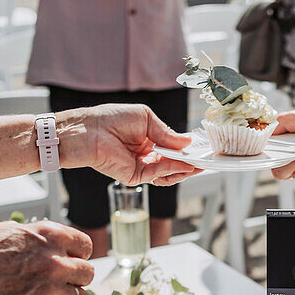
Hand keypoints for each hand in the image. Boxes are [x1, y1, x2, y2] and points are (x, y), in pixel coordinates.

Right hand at [0, 221, 93, 294]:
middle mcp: (54, 261)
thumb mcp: (11, 232)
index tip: (70, 262)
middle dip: (75, 279)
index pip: (85, 246)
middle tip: (60, 284)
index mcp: (49, 235)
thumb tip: (55, 248)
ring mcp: (49, 289)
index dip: (77, 256)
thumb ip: (39, 241)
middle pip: (87, 274)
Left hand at [58, 104, 199, 185]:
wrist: (87, 131)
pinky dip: (172, 169)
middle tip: (207, 161)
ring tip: (199, 165)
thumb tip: (187, 144)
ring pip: (169, 173)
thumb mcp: (145, 119)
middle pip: (175, 163)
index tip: (203, 148)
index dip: (188, 149)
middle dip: (191, 162)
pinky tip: (182, 164)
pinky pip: (158, 174)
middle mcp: (147, 155)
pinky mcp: (134, 176)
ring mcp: (142, 167)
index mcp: (149, 139)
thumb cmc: (111, 119)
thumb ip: (166, 133)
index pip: (173, 147)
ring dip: (185, 169)